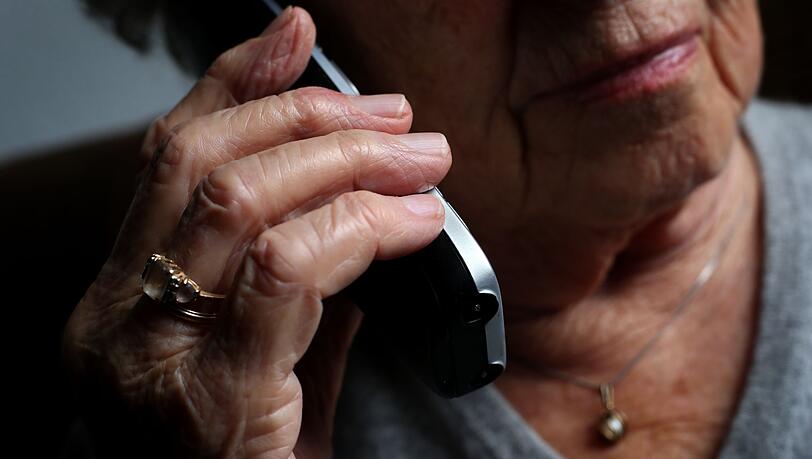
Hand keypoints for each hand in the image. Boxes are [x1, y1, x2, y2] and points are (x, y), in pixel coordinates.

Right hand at [62, 7, 449, 457]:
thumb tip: (357, 209)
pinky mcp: (211, 401)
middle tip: (396, 121)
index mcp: (119, 307)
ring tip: (416, 160)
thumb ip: (296, 287)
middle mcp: (115, 326)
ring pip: (242, 202)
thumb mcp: (267, 365)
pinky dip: (358, 227)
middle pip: (204, 166)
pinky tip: (412, 224)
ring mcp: (149, 362)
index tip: (291, 36)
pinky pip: (287, 272)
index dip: (234, 85)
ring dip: (344, 163)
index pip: (168, 161)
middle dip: (311, 121)